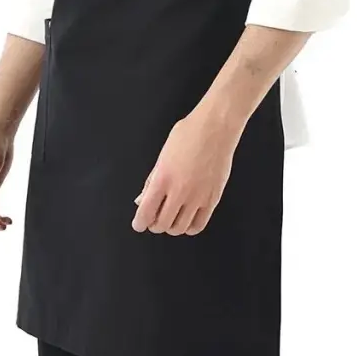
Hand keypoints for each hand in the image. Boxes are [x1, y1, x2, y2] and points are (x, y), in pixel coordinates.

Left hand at [131, 112, 235, 234]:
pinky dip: (190, 227)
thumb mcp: (163, 155)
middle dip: (155, 224)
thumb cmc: (190, 134)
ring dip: (172, 227)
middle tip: (155, 217)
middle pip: (162, 225)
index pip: (146, 213)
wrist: (216, 127)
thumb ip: (152, 180)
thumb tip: (143, 199)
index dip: (140, 223)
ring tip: (171, 217)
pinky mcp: (213, 198)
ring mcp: (198, 196)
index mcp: (163, 178)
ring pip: (180, 228)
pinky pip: (199, 224)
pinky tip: (187, 219)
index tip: (139, 224)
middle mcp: (180, 191)